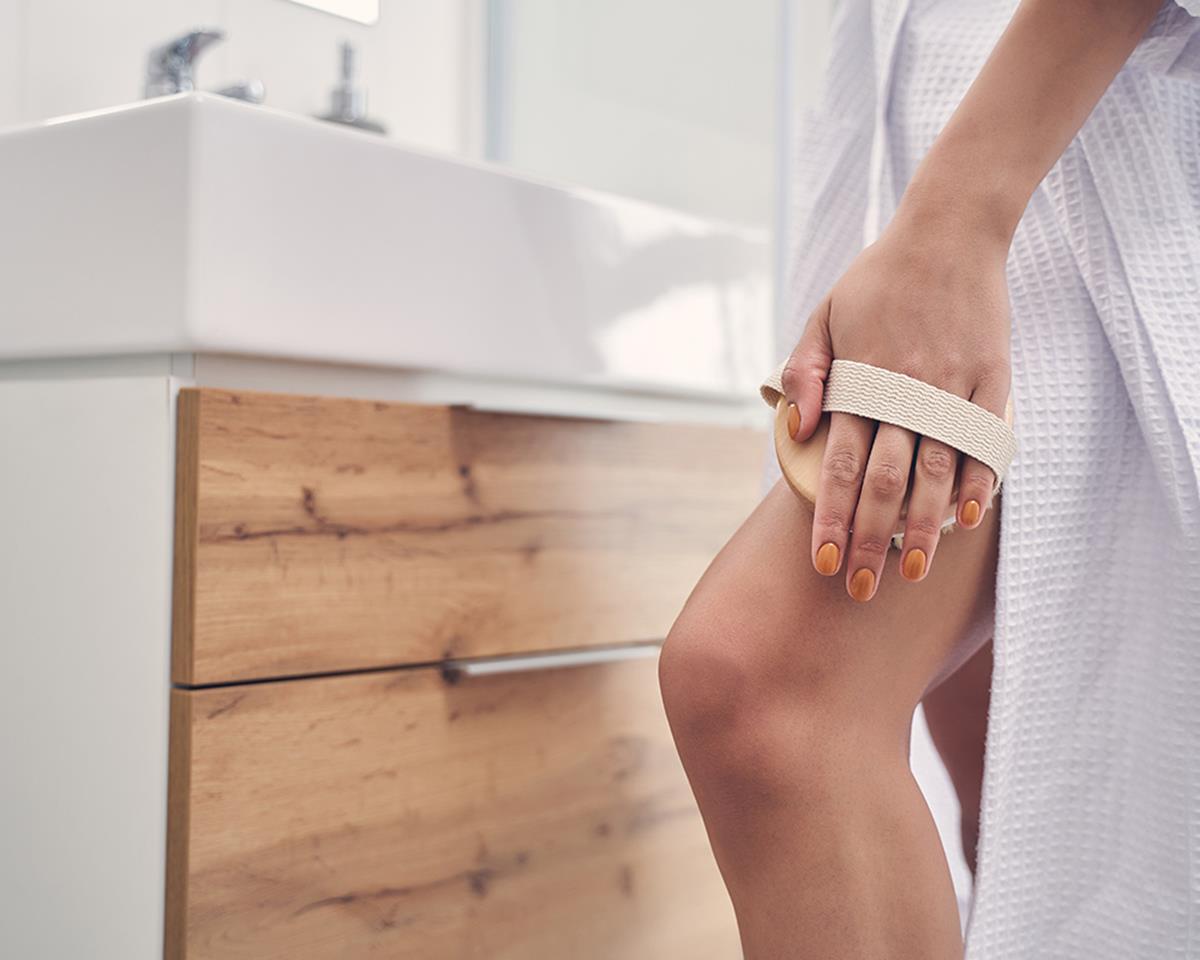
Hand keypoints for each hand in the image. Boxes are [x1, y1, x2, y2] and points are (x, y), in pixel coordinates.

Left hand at [780, 205, 1011, 600]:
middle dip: (869, 540)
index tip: (824, 562)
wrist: (948, 233)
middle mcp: (903, 392)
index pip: (837, 466)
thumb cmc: (876, 279)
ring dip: (921, 528)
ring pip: (934, 472)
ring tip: (910, 573)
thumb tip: (798, 428)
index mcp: (859, 381)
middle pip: (882, 482)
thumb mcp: (823, 314)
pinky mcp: (991, 380)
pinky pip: (984, 441)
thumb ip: (806, 371)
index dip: (830, 518)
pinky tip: (965, 520)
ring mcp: (950, 388)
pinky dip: (976, 482)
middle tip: (860, 588)